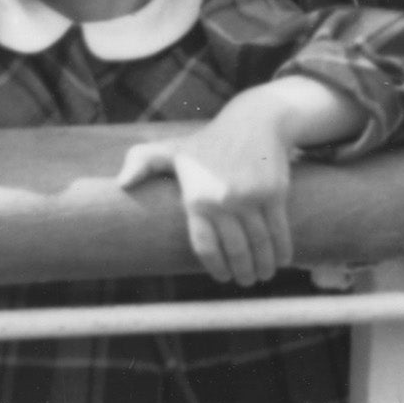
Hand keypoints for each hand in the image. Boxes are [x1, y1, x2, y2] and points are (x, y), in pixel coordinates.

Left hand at [119, 93, 306, 287]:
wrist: (254, 120)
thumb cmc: (209, 143)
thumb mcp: (172, 150)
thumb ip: (142, 163)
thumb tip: (120, 184)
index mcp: (196, 199)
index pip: (205, 246)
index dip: (216, 266)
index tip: (223, 277)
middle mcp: (223, 201)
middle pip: (235, 250)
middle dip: (243, 272)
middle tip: (245, 281)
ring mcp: (251, 197)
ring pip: (259, 243)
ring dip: (263, 265)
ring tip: (262, 275)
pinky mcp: (275, 192)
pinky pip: (279, 229)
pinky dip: (282, 249)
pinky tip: (282, 260)